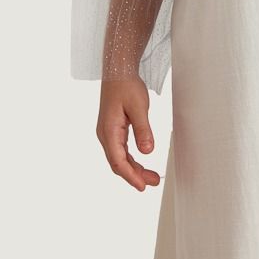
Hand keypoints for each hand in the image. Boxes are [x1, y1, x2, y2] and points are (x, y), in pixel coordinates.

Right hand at [96, 77, 160, 191]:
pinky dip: (131, 160)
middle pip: (118, 163)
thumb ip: (143, 130)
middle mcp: (105, 135)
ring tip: (152, 177)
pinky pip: (121, 150)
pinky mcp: (113, 130)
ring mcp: (108, 133)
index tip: (143, 186)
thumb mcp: (139, 107)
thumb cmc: (126, 86)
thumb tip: (147, 152)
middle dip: (135, 175)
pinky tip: (142, 164)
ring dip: (134, 169)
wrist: (118, 72)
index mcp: (109, 131)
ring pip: (119, 158)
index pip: (118, 161)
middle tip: (153, 182)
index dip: (131, 176)